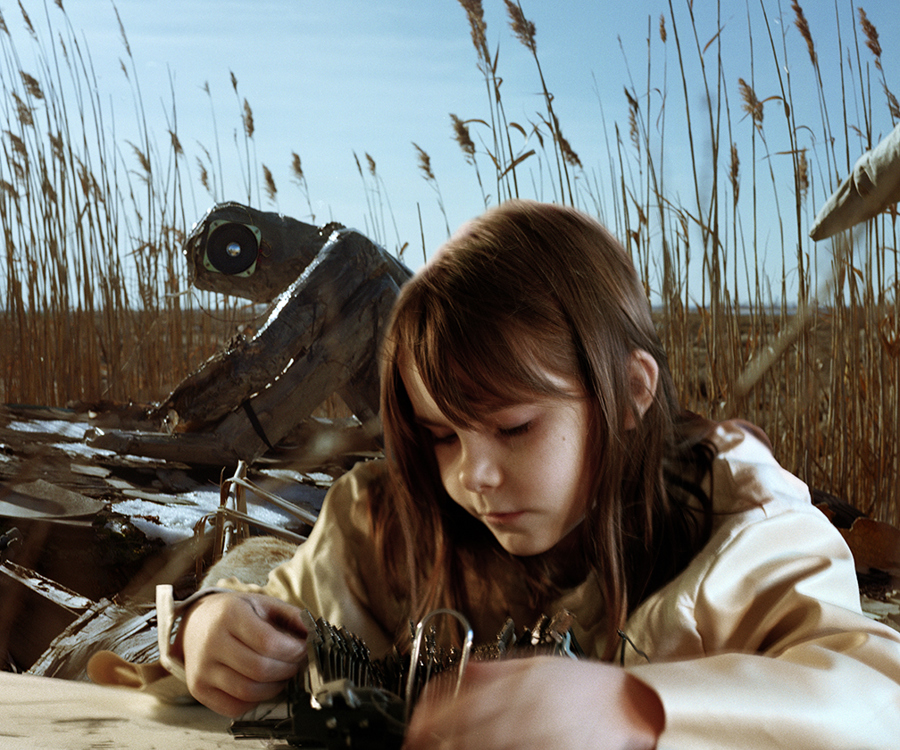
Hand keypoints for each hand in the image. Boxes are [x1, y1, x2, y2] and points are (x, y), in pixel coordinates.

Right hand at [178, 592, 307, 716]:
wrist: (195, 624)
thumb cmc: (233, 614)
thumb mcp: (262, 603)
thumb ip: (291, 615)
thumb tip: (314, 632)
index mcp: (229, 615)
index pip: (268, 642)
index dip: (293, 651)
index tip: (303, 649)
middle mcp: (212, 643)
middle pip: (260, 669)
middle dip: (288, 669)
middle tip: (296, 663)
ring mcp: (202, 669)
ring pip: (248, 691)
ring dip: (275, 687)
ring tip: (281, 674)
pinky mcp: (199, 689)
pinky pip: (234, 706)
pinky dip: (255, 701)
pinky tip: (262, 685)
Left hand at [404, 656, 662, 749]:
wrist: (629, 705)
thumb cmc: (580, 685)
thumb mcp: (534, 664)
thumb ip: (493, 671)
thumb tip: (457, 676)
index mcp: (515, 679)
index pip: (455, 697)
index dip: (425, 720)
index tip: (412, 734)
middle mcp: (523, 705)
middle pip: (462, 730)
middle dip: (434, 744)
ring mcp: (539, 734)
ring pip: (484, 747)